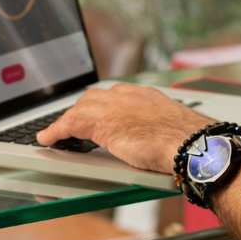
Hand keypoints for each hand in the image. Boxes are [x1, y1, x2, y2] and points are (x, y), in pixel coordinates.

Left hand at [35, 83, 211, 175]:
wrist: (193, 144)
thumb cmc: (193, 142)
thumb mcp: (175, 129)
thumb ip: (163, 130)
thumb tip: (168, 143)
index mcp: (147, 96)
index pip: (115, 94)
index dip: (102, 106)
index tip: (98, 114)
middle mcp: (128, 95)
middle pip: (93, 97)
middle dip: (81, 111)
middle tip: (73, 126)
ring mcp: (113, 107)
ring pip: (80, 108)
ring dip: (68, 122)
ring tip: (57, 134)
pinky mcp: (101, 123)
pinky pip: (69, 123)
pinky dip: (55, 131)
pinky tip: (47, 139)